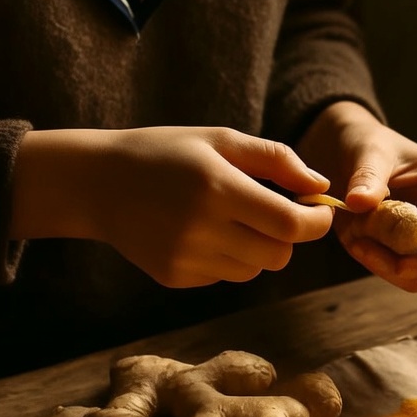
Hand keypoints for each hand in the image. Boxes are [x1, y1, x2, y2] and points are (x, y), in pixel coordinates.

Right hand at [11, 126, 334, 286]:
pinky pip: (225, 276)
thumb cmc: (167, 153)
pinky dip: (228, 258)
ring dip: (259, 248)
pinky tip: (202, 232)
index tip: (320, 210)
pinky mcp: (174, 277)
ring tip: (233, 218)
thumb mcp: (221, 140)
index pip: (291, 224)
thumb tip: (321, 187)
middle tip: (280, 213)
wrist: (96, 181)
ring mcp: (185, 258)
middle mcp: (201, 229)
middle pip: (279, 255)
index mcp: (218, 188)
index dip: (317, 222)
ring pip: (255, 270)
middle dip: (290, 237)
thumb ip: (277, 160)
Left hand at [297, 102, 416, 290]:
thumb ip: (368, 176)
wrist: (348, 156)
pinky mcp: (408, 254)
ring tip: (361, 245)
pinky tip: (359, 246)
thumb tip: (358, 202)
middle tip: (395, 261)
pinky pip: (406, 275)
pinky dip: (383, 269)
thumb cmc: (369, 145)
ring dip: (399, 271)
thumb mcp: (369, 152)